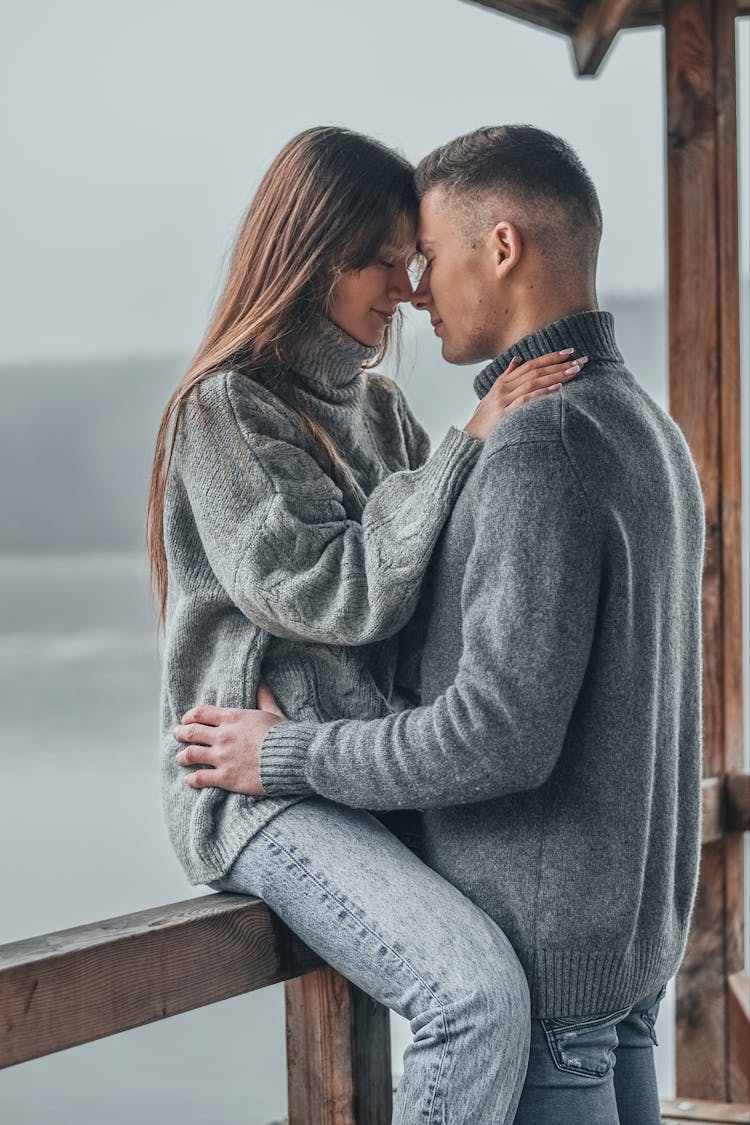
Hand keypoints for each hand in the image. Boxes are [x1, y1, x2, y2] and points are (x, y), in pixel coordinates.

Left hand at [173, 683, 286, 795]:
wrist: (291, 757)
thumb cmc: (284, 734)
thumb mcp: (273, 711)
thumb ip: (264, 696)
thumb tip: (261, 680)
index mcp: (232, 718)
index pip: (201, 713)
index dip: (189, 716)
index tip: (185, 720)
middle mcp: (223, 736)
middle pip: (191, 732)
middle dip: (181, 734)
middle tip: (177, 735)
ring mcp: (222, 757)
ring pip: (191, 754)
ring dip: (183, 756)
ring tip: (180, 758)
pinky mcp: (225, 777)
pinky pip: (200, 778)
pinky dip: (192, 779)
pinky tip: (190, 779)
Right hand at [464, 349, 587, 440]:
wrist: (469, 440)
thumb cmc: (484, 421)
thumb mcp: (493, 395)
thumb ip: (507, 377)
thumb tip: (517, 359)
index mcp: (502, 382)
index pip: (530, 364)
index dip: (550, 357)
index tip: (569, 351)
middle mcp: (503, 388)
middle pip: (535, 371)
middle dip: (559, 364)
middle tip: (581, 360)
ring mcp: (504, 400)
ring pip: (533, 382)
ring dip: (556, 376)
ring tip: (575, 371)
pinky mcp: (505, 414)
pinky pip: (527, 400)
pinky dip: (542, 393)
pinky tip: (557, 389)